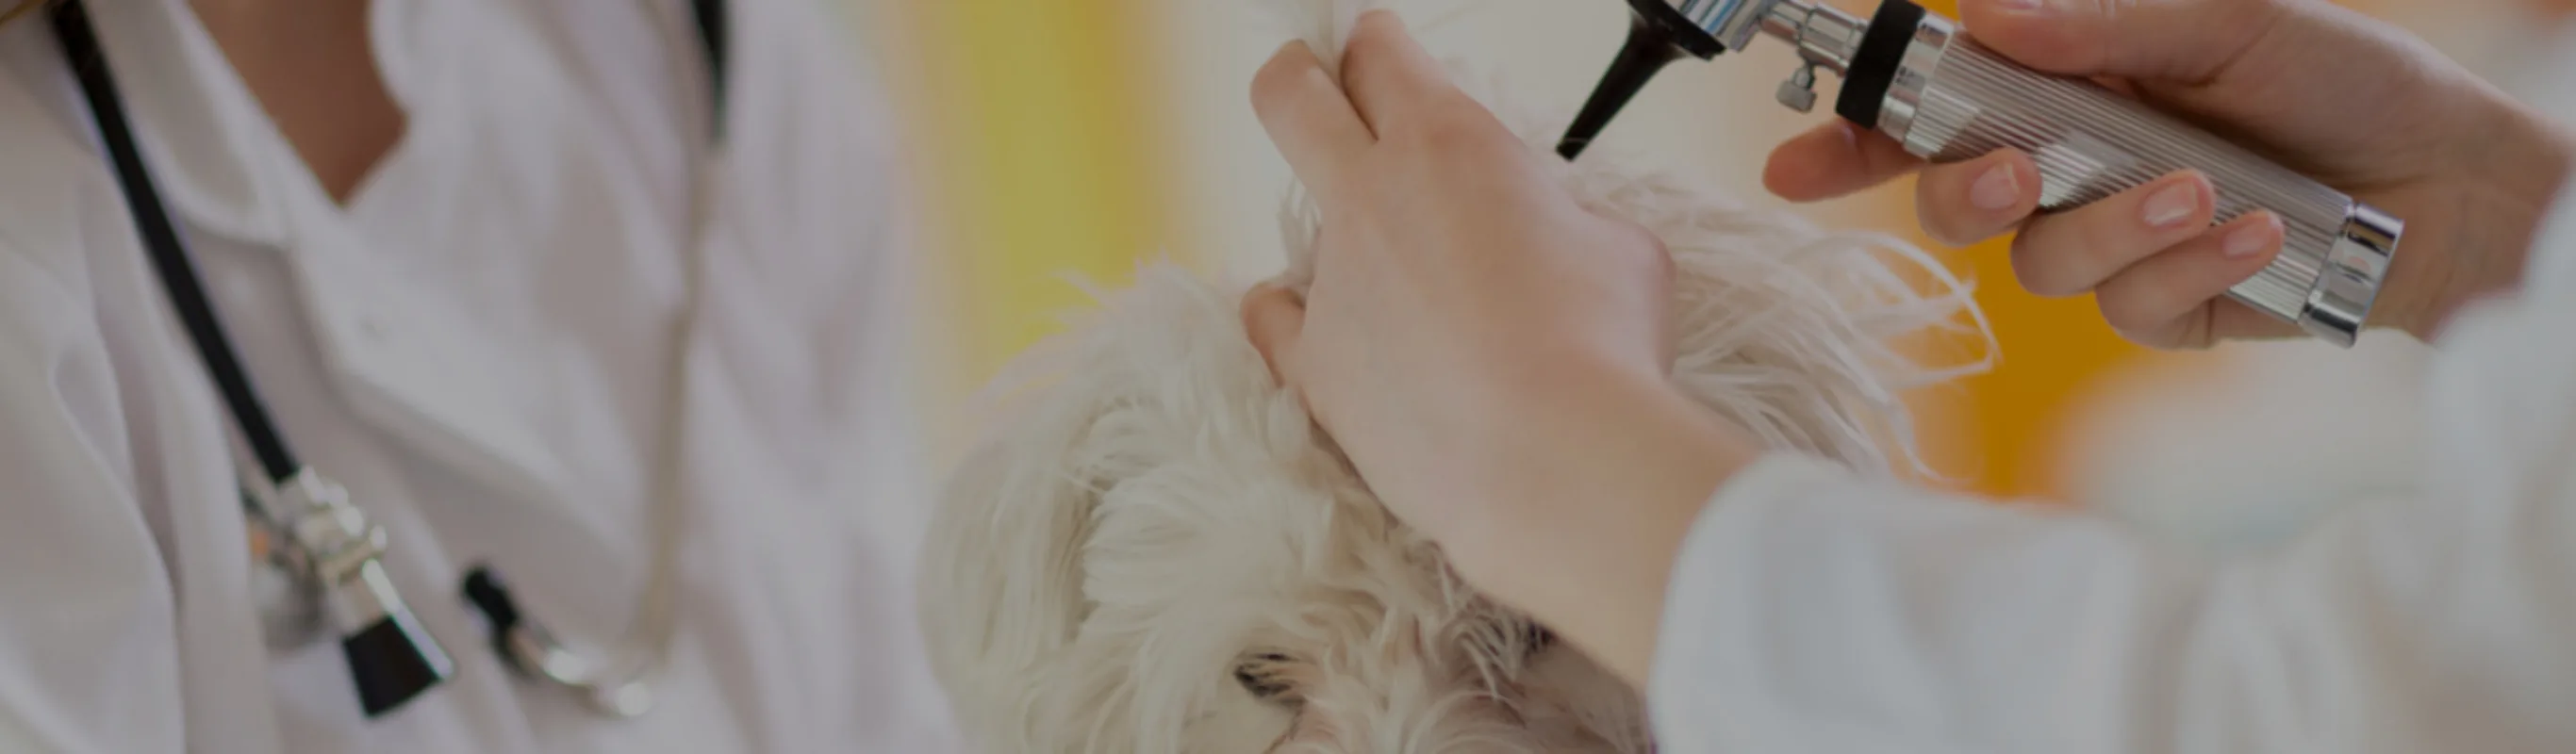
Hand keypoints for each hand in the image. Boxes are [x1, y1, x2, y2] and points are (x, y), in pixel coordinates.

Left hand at [1240, 12, 1752, 682]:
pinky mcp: (1314, 365)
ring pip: (1299, 226)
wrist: (1554, 458)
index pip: (1383, 56)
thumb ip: (1564, 220)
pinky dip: (1290, 315)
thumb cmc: (1602, 349)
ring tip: (1393, 278)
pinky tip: (1308, 321)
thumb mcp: (1619, 246)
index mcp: (1448, 144)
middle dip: (1296, 76)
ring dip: (1343, 236)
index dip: (1375, 42)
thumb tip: (1551, 238)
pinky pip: (1274, 321)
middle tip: (1310, 82)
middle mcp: (1372, 198)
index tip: (1376, 45)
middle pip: (1290, 98)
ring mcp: (1333, 282)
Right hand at [1765, 0, 2572, 347]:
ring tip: (2209, 190)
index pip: (1927, 110)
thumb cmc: (2338, 80)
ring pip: (2038, 263)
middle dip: (1968, 190)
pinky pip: (2128, 307)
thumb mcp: (2226, 21)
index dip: (1849, 137)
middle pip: (1950, 198)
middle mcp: (2064, 165)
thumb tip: (1988, 14)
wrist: (2451, 180)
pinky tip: (2257, 231)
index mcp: (2059, 83)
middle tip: (2020, 171)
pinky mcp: (2161, 307)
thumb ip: (2103, 23)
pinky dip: (2189, 265)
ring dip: (2117, 226)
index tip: (1797, 163)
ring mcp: (2107, 243)